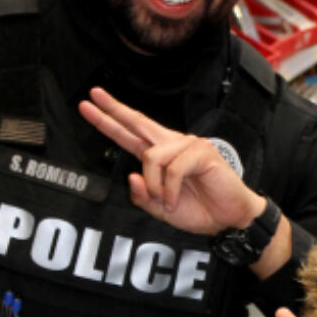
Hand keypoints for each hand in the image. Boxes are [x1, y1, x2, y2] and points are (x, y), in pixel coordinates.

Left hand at [79, 88, 261, 237]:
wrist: (228, 220)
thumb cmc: (200, 211)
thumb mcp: (161, 210)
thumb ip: (143, 196)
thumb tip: (131, 177)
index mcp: (161, 157)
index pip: (130, 134)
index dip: (109, 120)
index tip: (88, 106)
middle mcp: (172, 145)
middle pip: (138, 123)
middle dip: (113, 110)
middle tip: (93, 96)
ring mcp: (188, 145)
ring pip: (152, 157)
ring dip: (154, 185)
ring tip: (165, 201)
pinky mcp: (202, 152)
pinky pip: (173, 169)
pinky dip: (170, 190)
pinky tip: (175, 200)